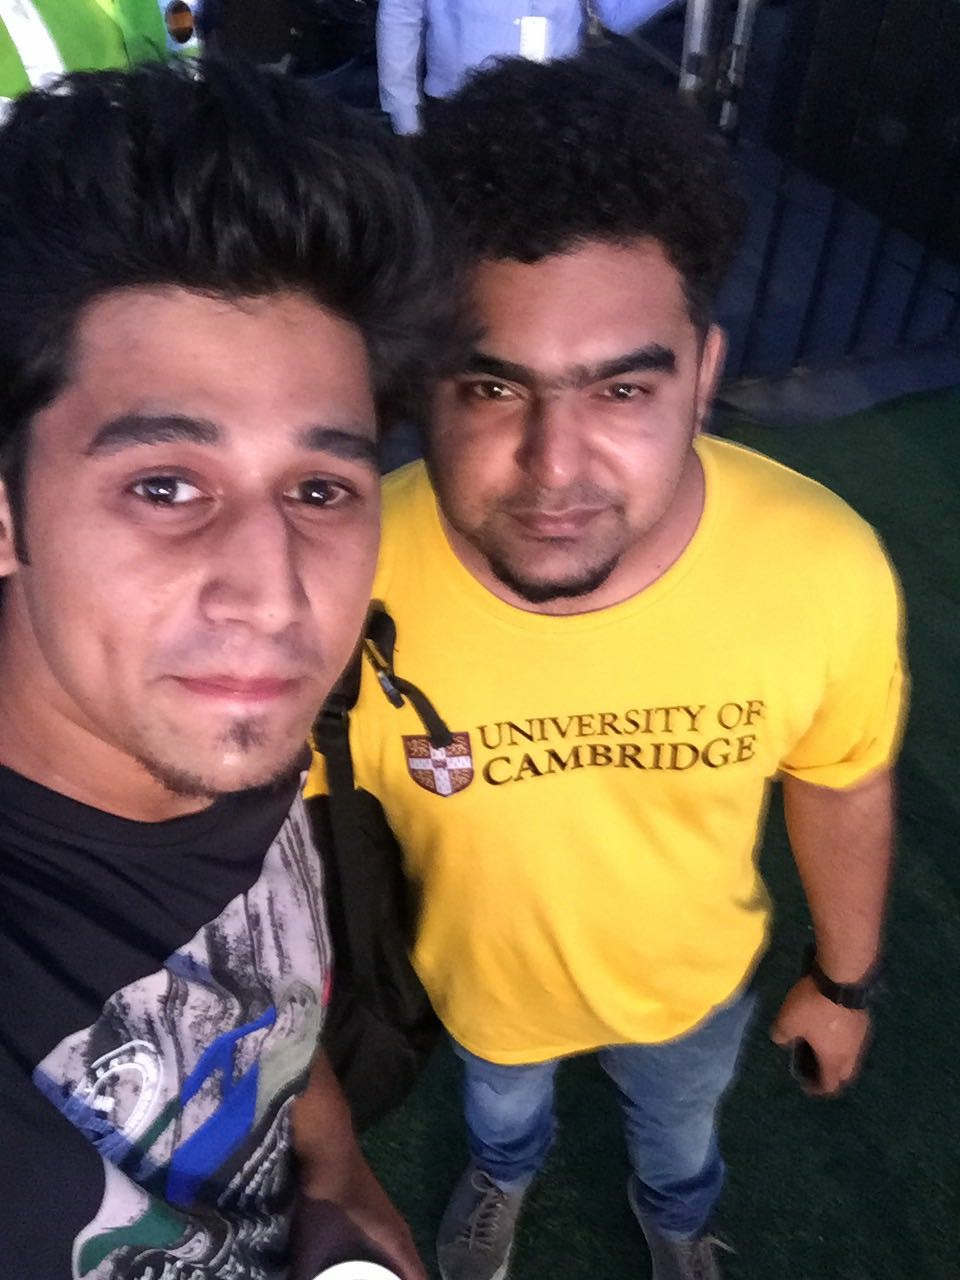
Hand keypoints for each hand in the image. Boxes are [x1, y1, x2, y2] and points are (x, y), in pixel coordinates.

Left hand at [291, 1185, 426, 1279]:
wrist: (326, 1151)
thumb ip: (307, 1274)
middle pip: (411, 1274)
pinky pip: (391, 1253)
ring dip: (392, 1278)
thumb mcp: (311, 1247)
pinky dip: (384, 1269)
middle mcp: (401, 1235)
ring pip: (400, 1263)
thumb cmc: (325, 1199)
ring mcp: (390, 1223)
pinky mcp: (377, 1218)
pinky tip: (367, 1274)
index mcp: (397, 1243)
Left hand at [770, 976, 870, 1095]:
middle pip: (844, 1073)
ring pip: (851, 1055)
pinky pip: (853, 1037)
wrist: (843, 977)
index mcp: (834, 1060)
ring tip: (821, 1043)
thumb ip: (782, 1035)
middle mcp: (852, 1053)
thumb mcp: (788, 1021)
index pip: (830, 1085)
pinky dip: (843, 1038)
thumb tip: (782, 1041)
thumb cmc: (815, 1006)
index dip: (817, 1088)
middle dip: (830, 1074)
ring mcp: (861, 1036)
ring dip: (837, 1054)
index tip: (806, 1084)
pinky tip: (831, 1025)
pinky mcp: (864, 1019)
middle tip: (815, 1065)